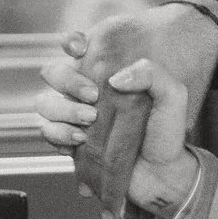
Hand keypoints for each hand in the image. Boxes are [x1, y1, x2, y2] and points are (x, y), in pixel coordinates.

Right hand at [34, 2, 217, 214]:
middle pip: (53, 73)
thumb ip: (151, 74)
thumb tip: (115, 78)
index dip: (71, 43)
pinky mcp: (69, 142)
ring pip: (45, 103)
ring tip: (89, 121)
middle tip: (93, 96)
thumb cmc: (166, 134)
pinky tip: (80, 140)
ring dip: (62, 110)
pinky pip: (47, 131)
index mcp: (108, 75)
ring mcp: (75, 117)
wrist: (161, 175)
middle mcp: (87, 93)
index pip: (78, 47)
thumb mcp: (172, 96)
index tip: (81, 48)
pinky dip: (59, 134)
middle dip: (67, 81)